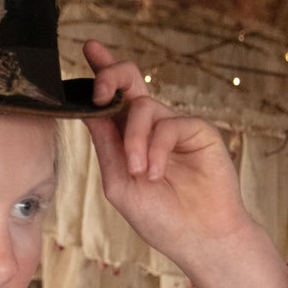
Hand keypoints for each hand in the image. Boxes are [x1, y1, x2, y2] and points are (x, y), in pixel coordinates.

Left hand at [83, 40, 253, 275]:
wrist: (199, 239)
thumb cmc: (160, 218)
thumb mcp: (120, 184)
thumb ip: (106, 147)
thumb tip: (90, 111)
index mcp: (127, 138)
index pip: (112, 98)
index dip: (101, 71)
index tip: (88, 47)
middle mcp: (150, 126)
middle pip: (130, 81)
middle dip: (111, 75)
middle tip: (101, 92)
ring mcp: (175, 126)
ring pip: (144, 108)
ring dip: (135, 141)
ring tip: (140, 173)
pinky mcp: (199, 129)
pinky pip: (169, 125)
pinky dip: (157, 149)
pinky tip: (156, 174)